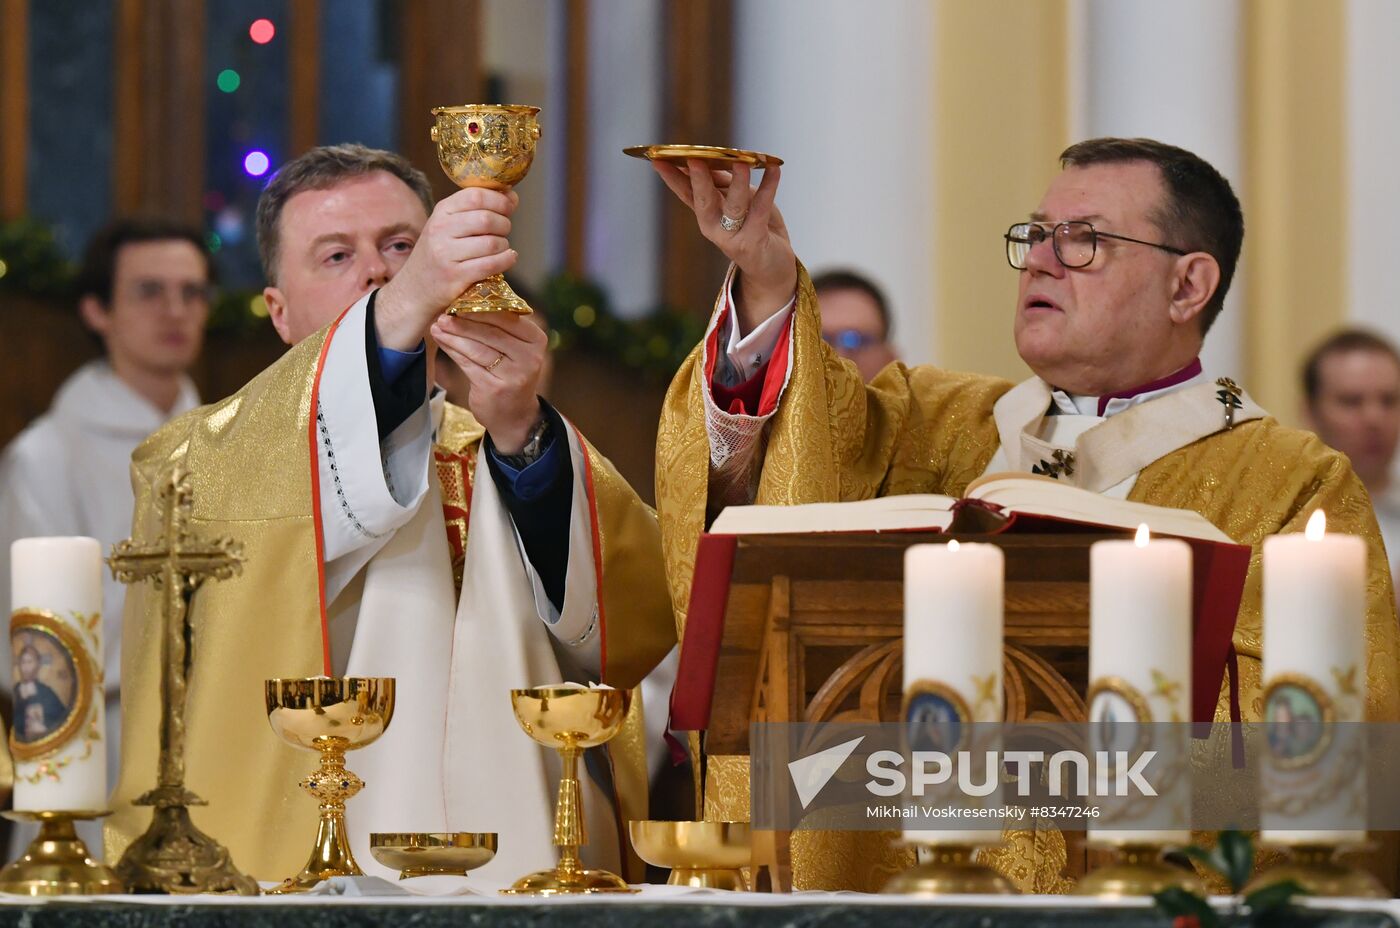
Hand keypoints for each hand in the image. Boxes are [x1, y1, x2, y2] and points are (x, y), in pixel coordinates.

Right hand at [374, 187, 519, 349]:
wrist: (414, 290)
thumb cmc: (439, 254)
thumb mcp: (449, 226)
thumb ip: (478, 210)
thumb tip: (512, 197)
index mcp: (441, 211)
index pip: (475, 195)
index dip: (499, 199)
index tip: (508, 206)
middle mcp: (441, 230)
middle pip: (486, 218)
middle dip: (504, 224)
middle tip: (504, 231)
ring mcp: (446, 254)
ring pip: (491, 242)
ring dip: (504, 244)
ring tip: (501, 247)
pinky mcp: (455, 276)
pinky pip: (491, 264)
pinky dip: (506, 260)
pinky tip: (508, 258)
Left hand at [430, 311, 547, 452]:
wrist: (515, 414)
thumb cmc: (511, 373)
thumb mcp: (516, 349)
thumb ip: (501, 327)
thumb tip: (468, 300)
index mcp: (536, 340)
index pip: (507, 318)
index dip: (481, 308)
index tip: (460, 300)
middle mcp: (529, 357)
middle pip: (491, 332)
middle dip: (464, 321)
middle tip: (443, 314)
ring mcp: (513, 375)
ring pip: (477, 348)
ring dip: (454, 336)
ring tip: (437, 326)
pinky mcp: (494, 388)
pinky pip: (468, 364)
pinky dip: (452, 350)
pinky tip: (442, 341)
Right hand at [652, 159, 796, 332]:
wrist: (772, 266)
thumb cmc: (752, 227)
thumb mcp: (733, 201)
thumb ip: (722, 182)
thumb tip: (711, 158)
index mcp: (705, 215)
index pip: (685, 192)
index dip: (671, 177)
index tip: (657, 159)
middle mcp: (714, 227)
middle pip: (703, 200)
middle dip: (699, 179)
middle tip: (694, 159)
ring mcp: (733, 236)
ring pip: (734, 205)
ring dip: (737, 182)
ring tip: (740, 161)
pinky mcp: (754, 240)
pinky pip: (762, 209)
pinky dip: (769, 187)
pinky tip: (774, 169)